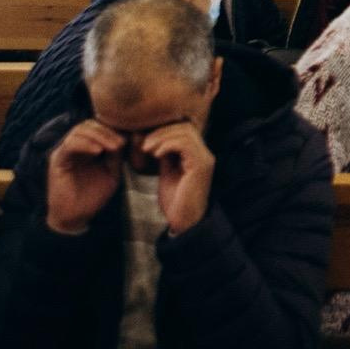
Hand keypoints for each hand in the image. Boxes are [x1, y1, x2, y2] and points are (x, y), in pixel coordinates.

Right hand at [44, 120, 125, 234]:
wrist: (75, 217)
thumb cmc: (93, 196)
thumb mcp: (111, 172)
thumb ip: (117, 155)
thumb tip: (126, 137)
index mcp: (87, 147)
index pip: (99, 126)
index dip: (114, 129)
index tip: (129, 140)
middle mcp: (74, 146)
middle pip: (90, 124)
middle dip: (108, 131)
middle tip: (121, 143)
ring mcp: (64, 151)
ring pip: (80, 130)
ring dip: (99, 136)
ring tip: (113, 147)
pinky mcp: (57, 160)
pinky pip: (70, 144)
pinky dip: (85, 144)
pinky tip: (98, 151)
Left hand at [138, 120, 215, 234]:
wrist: (184, 224)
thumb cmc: (175, 202)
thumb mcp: (167, 172)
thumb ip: (166, 155)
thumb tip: (153, 139)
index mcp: (197, 154)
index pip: (184, 128)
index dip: (164, 130)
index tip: (145, 140)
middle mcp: (205, 153)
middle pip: (185, 126)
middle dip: (161, 131)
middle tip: (144, 143)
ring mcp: (204, 159)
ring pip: (185, 132)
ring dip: (162, 137)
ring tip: (147, 148)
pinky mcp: (200, 166)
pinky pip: (185, 144)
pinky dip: (167, 144)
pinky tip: (156, 154)